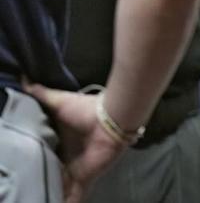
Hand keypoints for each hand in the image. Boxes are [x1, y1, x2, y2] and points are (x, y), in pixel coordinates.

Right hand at [22, 82, 125, 202]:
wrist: (110, 119)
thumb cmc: (84, 109)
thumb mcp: (57, 101)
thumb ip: (40, 94)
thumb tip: (24, 80)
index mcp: (59, 143)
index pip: (42, 157)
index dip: (33, 164)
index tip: (17, 170)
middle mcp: (66, 159)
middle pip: (49, 175)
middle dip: (40, 182)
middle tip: (19, 191)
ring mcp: (75, 172)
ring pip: (59, 189)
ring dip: (50, 194)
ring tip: (33, 200)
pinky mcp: (83, 180)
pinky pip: (74, 198)